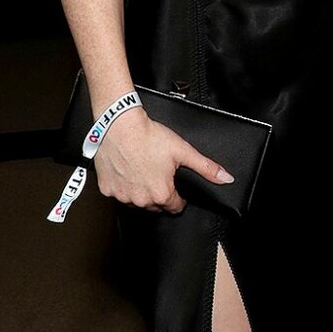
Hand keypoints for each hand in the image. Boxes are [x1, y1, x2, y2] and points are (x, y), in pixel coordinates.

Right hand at [94, 108, 232, 213]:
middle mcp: (141, 200)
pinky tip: (128, 171)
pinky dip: (123, 186)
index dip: (179, 197)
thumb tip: (226, 178)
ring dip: (141, 192)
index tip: (175, 186)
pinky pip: (119, 193)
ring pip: (136, 201)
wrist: (120, 124)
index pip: (175, 207)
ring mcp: (122, 196)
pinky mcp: (107, 189)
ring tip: (143, 171)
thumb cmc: (149, 136)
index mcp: (162, 194)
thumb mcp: (183, 151)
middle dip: (160, 193)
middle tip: (158, 174)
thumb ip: (206, 168)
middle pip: (156, 205)